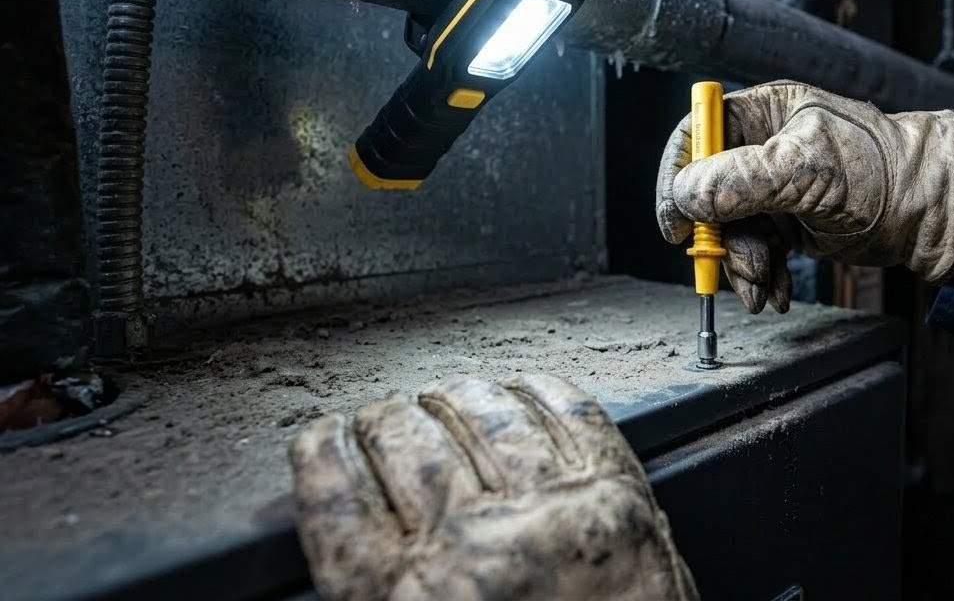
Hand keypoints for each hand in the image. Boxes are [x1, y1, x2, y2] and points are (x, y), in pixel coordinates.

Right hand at [288, 374, 698, 600]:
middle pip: (404, 440)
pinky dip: (536, 389)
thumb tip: (348, 528)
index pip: (336, 494)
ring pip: (481, 410)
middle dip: (381, 420)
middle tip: (380, 421)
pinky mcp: (618, 495)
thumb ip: (374, 593)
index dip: (320, 452)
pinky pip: (568, 410)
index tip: (322, 439)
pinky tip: (519, 391)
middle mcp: (475, 549)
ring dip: (452, 395)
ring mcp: (553, 514)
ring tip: (444, 399)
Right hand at [656, 80, 953, 313]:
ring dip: (742, 265)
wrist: (928, 213)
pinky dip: (762, 275)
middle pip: (708, 192)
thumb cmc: (880, 171)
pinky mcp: (788, 221)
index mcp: (764, 113)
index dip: (678, 178)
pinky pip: (755, 250)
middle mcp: (764, 147)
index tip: (677, 223)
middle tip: (736, 268)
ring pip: (730, 229)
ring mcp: (775, 187)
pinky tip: (777, 290)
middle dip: (720, 239)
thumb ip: (740, 181)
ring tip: (764, 287)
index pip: (697, 135)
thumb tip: (686, 195)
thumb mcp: (805, 171)